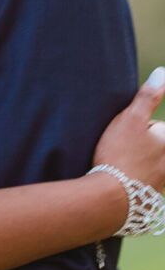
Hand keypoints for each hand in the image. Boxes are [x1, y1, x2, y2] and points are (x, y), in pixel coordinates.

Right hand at [93, 68, 164, 194]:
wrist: (110, 197)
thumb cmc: (120, 154)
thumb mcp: (130, 119)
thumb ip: (148, 97)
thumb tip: (162, 72)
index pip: (158, 127)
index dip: (140, 126)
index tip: (125, 135)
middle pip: (156, 146)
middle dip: (143, 144)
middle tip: (121, 147)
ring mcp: (162, 182)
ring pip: (152, 164)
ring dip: (140, 163)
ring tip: (120, 163)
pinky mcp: (151, 197)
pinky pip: (147, 182)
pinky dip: (136, 179)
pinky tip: (121, 179)